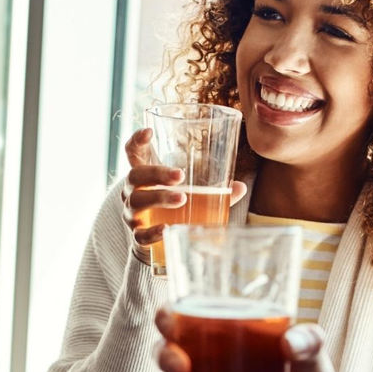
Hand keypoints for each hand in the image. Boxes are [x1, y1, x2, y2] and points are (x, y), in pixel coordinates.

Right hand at [118, 129, 245, 265]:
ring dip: (159, 198)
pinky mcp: (137, 236)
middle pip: (135, 175)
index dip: (137, 140)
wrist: (153, 239)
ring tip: (182, 198)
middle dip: (156, 173)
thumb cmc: (170, 208)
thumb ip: (211, 188)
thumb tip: (240, 187)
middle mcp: (132, 191)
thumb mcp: (187, 191)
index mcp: (144, 175)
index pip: (133, 152)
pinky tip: (167, 229)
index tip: (149, 132)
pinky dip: (153, 232)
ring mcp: (132, 213)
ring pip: (137, 202)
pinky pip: (140, 234)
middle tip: (180, 175)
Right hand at [153, 310, 365, 371]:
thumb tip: (290, 343)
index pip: (182, 318)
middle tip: (180, 363)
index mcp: (223, 333)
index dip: (166, 316)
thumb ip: (308, 341)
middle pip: (167, 351)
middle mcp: (206, 361)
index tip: (168, 318)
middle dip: (164, 355)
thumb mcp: (312, 354)